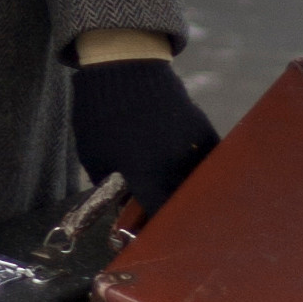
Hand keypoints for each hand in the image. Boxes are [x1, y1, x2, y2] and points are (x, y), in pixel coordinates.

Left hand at [71, 58, 218, 227]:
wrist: (124, 67)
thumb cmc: (99, 116)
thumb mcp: (94, 157)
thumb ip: (111, 187)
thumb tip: (125, 207)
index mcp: (145, 174)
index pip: (159, 216)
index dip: (157, 230)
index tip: (151, 235)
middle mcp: (174, 164)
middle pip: (183, 204)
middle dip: (175, 215)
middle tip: (164, 217)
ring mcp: (192, 146)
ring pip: (200, 184)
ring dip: (190, 193)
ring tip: (177, 195)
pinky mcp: (204, 128)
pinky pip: (208, 161)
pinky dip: (201, 171)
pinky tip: (191, 174)